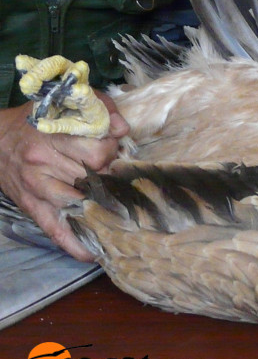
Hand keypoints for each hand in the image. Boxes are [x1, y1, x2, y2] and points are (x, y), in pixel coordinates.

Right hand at [0, 92, 128, 259]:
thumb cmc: (40, 121)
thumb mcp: (71, 104)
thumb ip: (102, 110)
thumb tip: (123, 130)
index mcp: (54, 136)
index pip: (99, 152)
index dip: (113, 151)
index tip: (112, 147)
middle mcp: (43, 163)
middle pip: (93, 176)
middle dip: (107, 174)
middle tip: (108, 169)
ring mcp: (37, 188)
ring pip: (79, 203)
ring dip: (99, 203)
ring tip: (111, 201)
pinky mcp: (32, 206)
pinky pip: (55, 230)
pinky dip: (74, 244)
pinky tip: (91, 254)